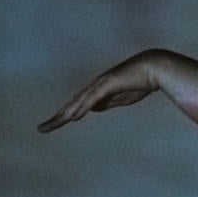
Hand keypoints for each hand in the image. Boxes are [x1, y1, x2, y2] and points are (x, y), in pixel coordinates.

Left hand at [37, 51, 160, 132]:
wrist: (155, 67)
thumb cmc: (142, 81)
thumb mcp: (122, 98)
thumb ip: (107, 102)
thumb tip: (92, 108)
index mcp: (98, 90)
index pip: (78, 105)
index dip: (65, 115)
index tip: (54, 125)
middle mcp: (95, 86)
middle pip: (72, 104)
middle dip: (57, 117)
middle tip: (42, 129)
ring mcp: (101, 84)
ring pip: (79, 102)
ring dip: (64, 114)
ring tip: (51, 125)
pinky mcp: (109, 84)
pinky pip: (93, 98)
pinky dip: (82, 108)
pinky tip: (74, 117)